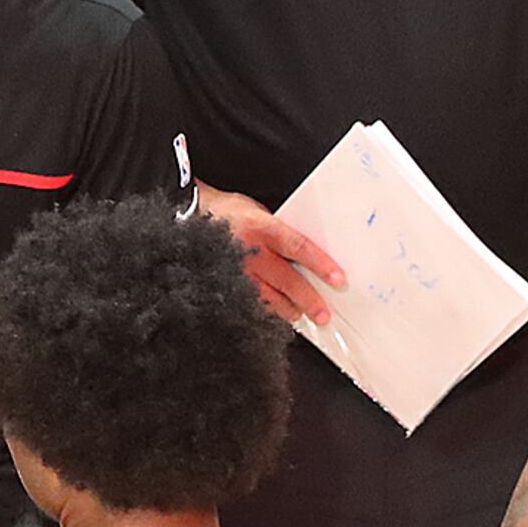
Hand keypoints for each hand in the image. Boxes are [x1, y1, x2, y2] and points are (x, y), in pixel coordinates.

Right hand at [191, 186, 346, 324]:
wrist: (190, 216)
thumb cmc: (226, 213)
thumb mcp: (258, 212)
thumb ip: (279, 231)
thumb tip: (304, 251)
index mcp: (262, 227)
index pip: (298, 247)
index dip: (320, 264)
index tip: (337, 279)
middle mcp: (250, 251)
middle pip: (287, 280)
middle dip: (308, 300)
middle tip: (323, 313)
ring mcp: (236, 271)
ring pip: (269, 298)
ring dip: (287, 309)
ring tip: (299, 314)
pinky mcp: (225, 284)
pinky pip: (250, 303)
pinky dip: (265, 310)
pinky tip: (274, 313)